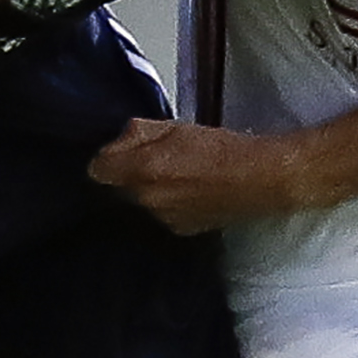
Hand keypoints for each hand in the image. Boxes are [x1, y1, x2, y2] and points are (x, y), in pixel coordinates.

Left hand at [87, 118, 305, 234]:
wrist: (260, 179)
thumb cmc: (222, 148)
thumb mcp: (176, 127)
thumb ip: (139, 132)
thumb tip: (120, 140)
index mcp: (143, 170)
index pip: (98, 171)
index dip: (108, 159)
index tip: (121, 152)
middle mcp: (147, 200)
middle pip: (118, 188)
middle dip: (129, 174)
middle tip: (156, 158)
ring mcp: (163, 219)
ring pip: (141, 203)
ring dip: (150, 190)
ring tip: (179, 174)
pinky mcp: (180, 230)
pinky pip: (161, 214)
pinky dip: (168, 203)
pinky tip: (191, 191)